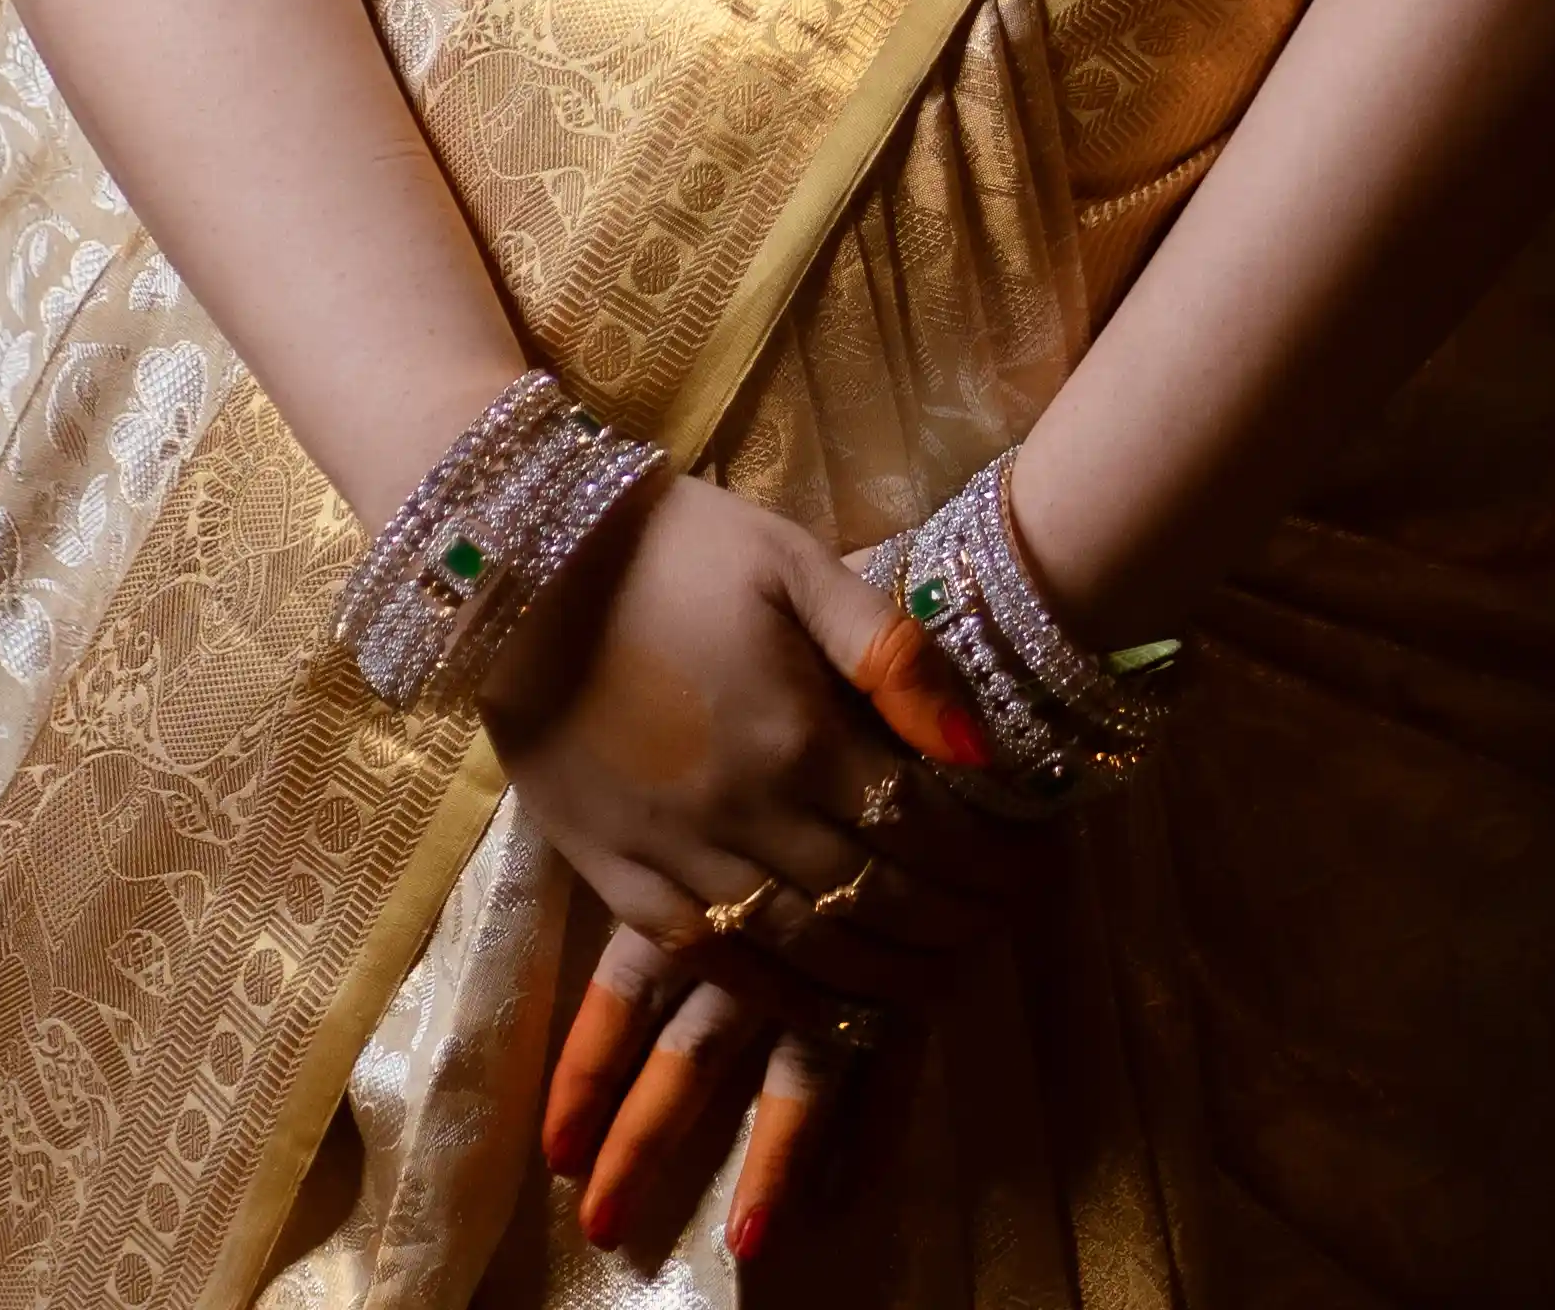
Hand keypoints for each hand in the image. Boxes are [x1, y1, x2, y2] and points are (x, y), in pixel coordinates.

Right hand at [500, 495, 1015, 1260]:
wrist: (523, 563)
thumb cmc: (675, 548)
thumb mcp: (794, 563)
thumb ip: (890, 653)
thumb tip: (979, 747)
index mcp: (800, 731)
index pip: (923, 829)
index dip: (986, 863)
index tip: (1030, 873)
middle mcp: (748, 812)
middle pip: (876, 903)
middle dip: (951, 926)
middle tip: (999, 933)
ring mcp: (678, 854)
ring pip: (804, 950)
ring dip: (882, 979)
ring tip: (938, 982)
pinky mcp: (617, 878)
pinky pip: (712, 962)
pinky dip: (779, 997)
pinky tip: (825, 1007)